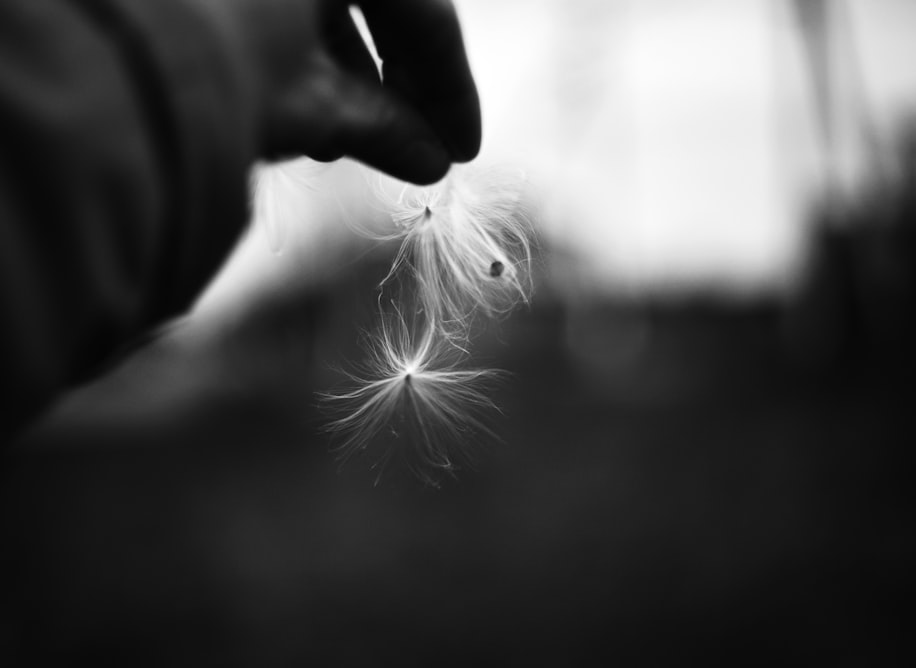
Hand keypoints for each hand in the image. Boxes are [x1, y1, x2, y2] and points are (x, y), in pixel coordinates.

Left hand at [206, 0, 480, 183]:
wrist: (86, 80)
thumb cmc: (209, 81)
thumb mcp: (310, 108)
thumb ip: (381, 127)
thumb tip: (432, 162)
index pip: (426, 12)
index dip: (453, 89)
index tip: (463, 153)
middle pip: (382, 1)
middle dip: (402, 79)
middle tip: (420, 147)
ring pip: (330, 2)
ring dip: (352, 68)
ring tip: (349, 140)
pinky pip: (286, 4)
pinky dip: (304, 47)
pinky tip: (303, 104)